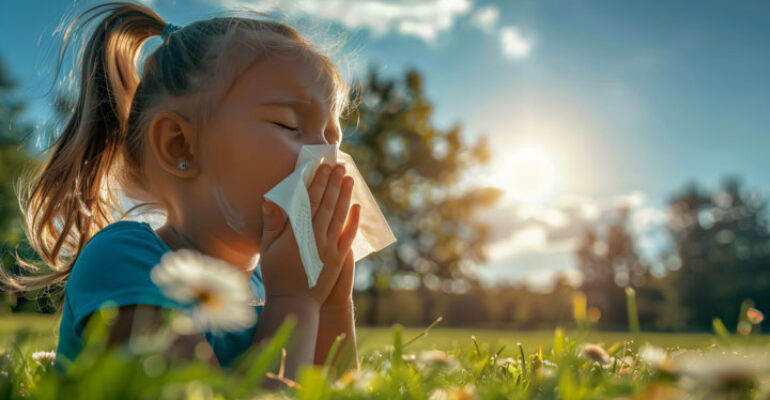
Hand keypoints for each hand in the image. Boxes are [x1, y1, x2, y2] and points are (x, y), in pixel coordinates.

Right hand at [259, 163, 360, 306]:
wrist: (295, 302)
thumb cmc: (277, 275)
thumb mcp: (268, 249)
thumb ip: (272, 224)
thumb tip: (270, 200)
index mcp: (297, 232)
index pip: (310, 200)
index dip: (317, 181)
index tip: (322, 166)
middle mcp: (316, 237)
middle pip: (327, 204)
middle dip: (333, 183)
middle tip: (339, 166)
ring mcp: (330, 248)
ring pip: (339, 215)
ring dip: (345, 195)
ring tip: (349, 178)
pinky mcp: (339, 258)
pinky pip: (349, 235)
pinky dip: (353, 220)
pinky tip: (357, 206)